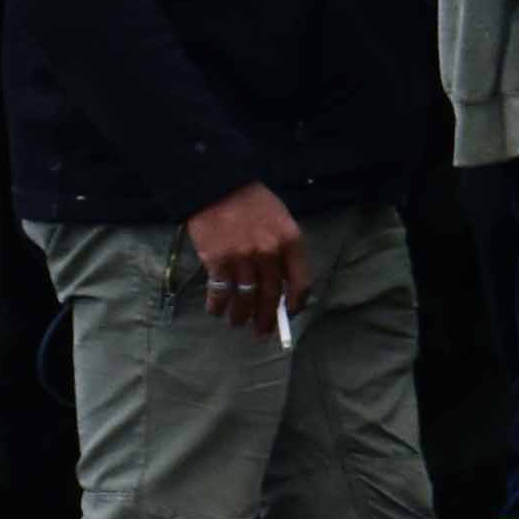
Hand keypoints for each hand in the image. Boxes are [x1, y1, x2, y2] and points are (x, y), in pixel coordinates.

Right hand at [180, 180, 308, 331]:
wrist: (217, 186)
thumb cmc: (253, 203)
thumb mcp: (281, 220)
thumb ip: (285, 249)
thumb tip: (284, 282)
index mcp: (291, 241)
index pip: (301, 282)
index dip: (297, 303)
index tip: (290, 313)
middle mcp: (269, 253)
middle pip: (272, 295)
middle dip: (267, 318)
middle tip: (263, 332)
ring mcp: (242, 258)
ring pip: (246, 297)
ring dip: (242, 315)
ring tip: (238, 323)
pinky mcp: (217, 261)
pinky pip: (220, 291)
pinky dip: (218, 304)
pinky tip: (217, 310)